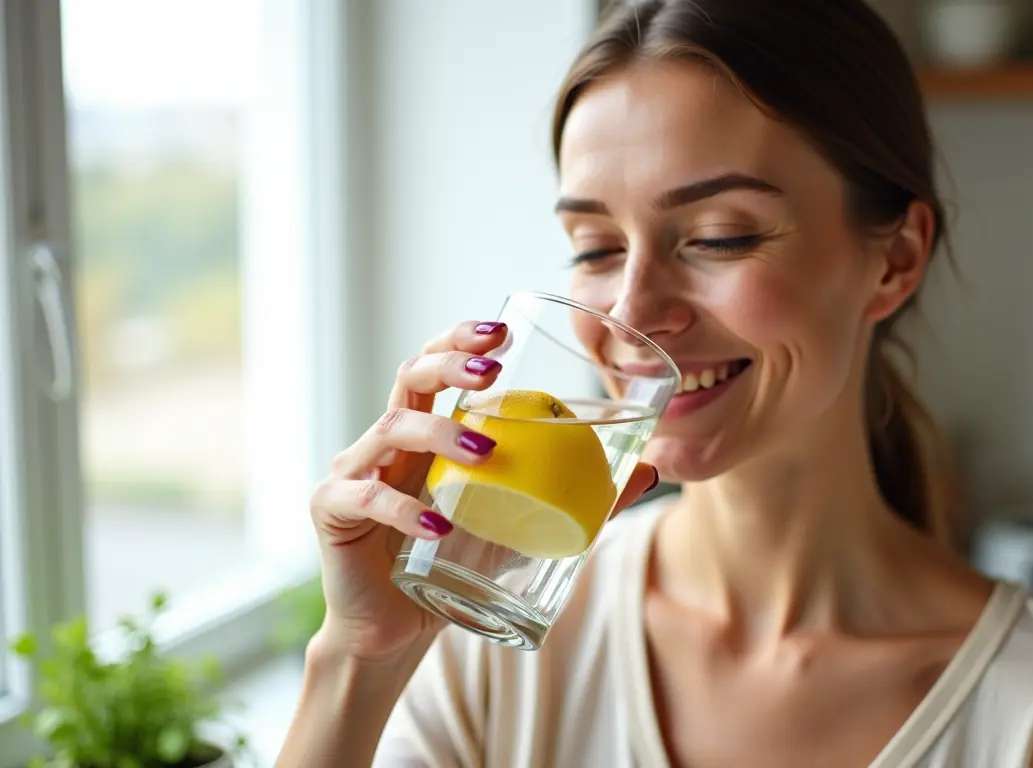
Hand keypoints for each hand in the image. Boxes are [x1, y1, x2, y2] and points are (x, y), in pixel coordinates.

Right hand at [307, 320, 657, 662]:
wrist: (396, 630)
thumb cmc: (453, 565)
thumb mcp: (517, 524)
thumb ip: (576, 496)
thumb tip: (649, 470)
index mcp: (425, 432)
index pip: (436, 367)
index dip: (461, 340)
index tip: (502, 331)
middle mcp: (385, 441)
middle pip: (408, 376)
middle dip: (450, 360)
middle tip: (494, 366)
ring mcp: (354, 471)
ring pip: (390, 427)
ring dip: (440, 432)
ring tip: (485, 450)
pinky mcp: (333, 512)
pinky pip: (364, 497)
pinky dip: (401, 507)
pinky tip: (437, 523)